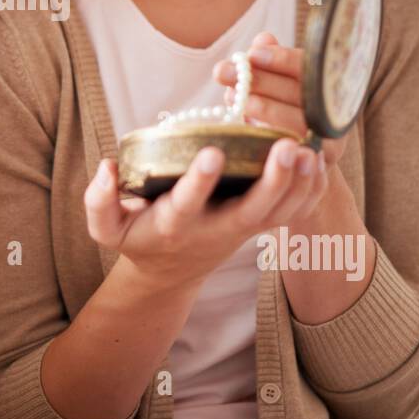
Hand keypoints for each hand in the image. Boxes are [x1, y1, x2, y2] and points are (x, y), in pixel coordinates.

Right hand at [85, 139, 327, 292]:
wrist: (171, 271)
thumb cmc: (138, 237)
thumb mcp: (106, 228)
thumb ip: (99, 200)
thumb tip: (106, 167)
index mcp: (175, 225)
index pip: (186, 205)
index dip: (198, 182)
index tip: (211, 153)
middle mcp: (214, 229)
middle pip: (251, 211)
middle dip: (271, 181)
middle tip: (285, 147)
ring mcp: (242, 229)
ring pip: (279, 212)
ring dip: (298, 183)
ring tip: (309, 148)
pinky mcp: (259, 225)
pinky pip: (292, 212)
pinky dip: (310, 190)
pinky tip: (319, 160)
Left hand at [213, 31, 346, 169]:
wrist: (299, 158)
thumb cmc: (285, 107)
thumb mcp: (278, 81)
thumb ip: (272, 61)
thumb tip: (263, 39)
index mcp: (336, 83)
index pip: (312, 66)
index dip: (281, 59)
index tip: (251, 54)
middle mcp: (340, 111)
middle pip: (301, 93)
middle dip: (259, 80)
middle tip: (223, 72)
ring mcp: (332, 141)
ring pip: (295, 122)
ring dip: (259, 107)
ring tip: (230, 96)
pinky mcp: (316, 167)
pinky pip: (289, 148)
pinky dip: (264, 134)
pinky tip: (241, 123)